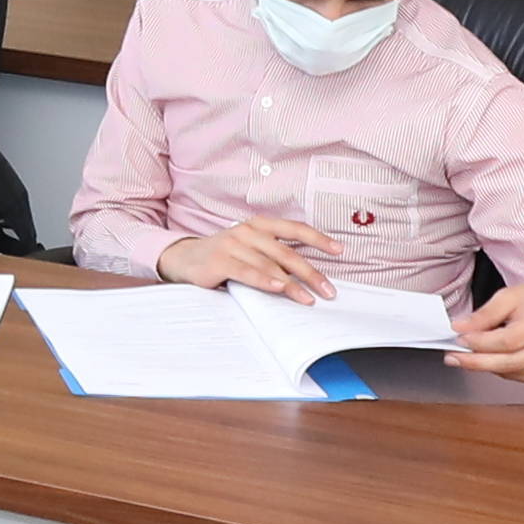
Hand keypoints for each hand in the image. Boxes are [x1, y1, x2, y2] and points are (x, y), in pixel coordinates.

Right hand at [161, 218, 339, 303]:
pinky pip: (246, 272)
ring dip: (292, 284)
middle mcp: (247, 231)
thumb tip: (307, 274)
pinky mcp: (219, 261)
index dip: (318, 239)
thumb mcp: (250, 248)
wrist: (183, 258)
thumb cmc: (224, 256)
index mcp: (259, 224)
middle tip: (328, 290)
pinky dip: (264, 280)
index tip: (339, 251)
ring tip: (309, 298)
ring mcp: (232, 244)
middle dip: (310, 273)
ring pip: (269, 264)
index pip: (295, 228)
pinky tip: (279, 288)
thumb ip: (274, 255)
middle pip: (286, 252)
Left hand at [448, 277, 523, 379]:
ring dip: (487, 366)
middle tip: (453, 358)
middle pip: (509, 362)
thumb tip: (460, 329)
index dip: (479, 344)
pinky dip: (504, 371)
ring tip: (469, 357)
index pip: (507, 341)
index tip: (458, 341)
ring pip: (513, 373)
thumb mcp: (512, 295)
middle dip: (476, 362)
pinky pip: (522, 378)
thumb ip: (485, 314)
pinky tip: (494, 360)